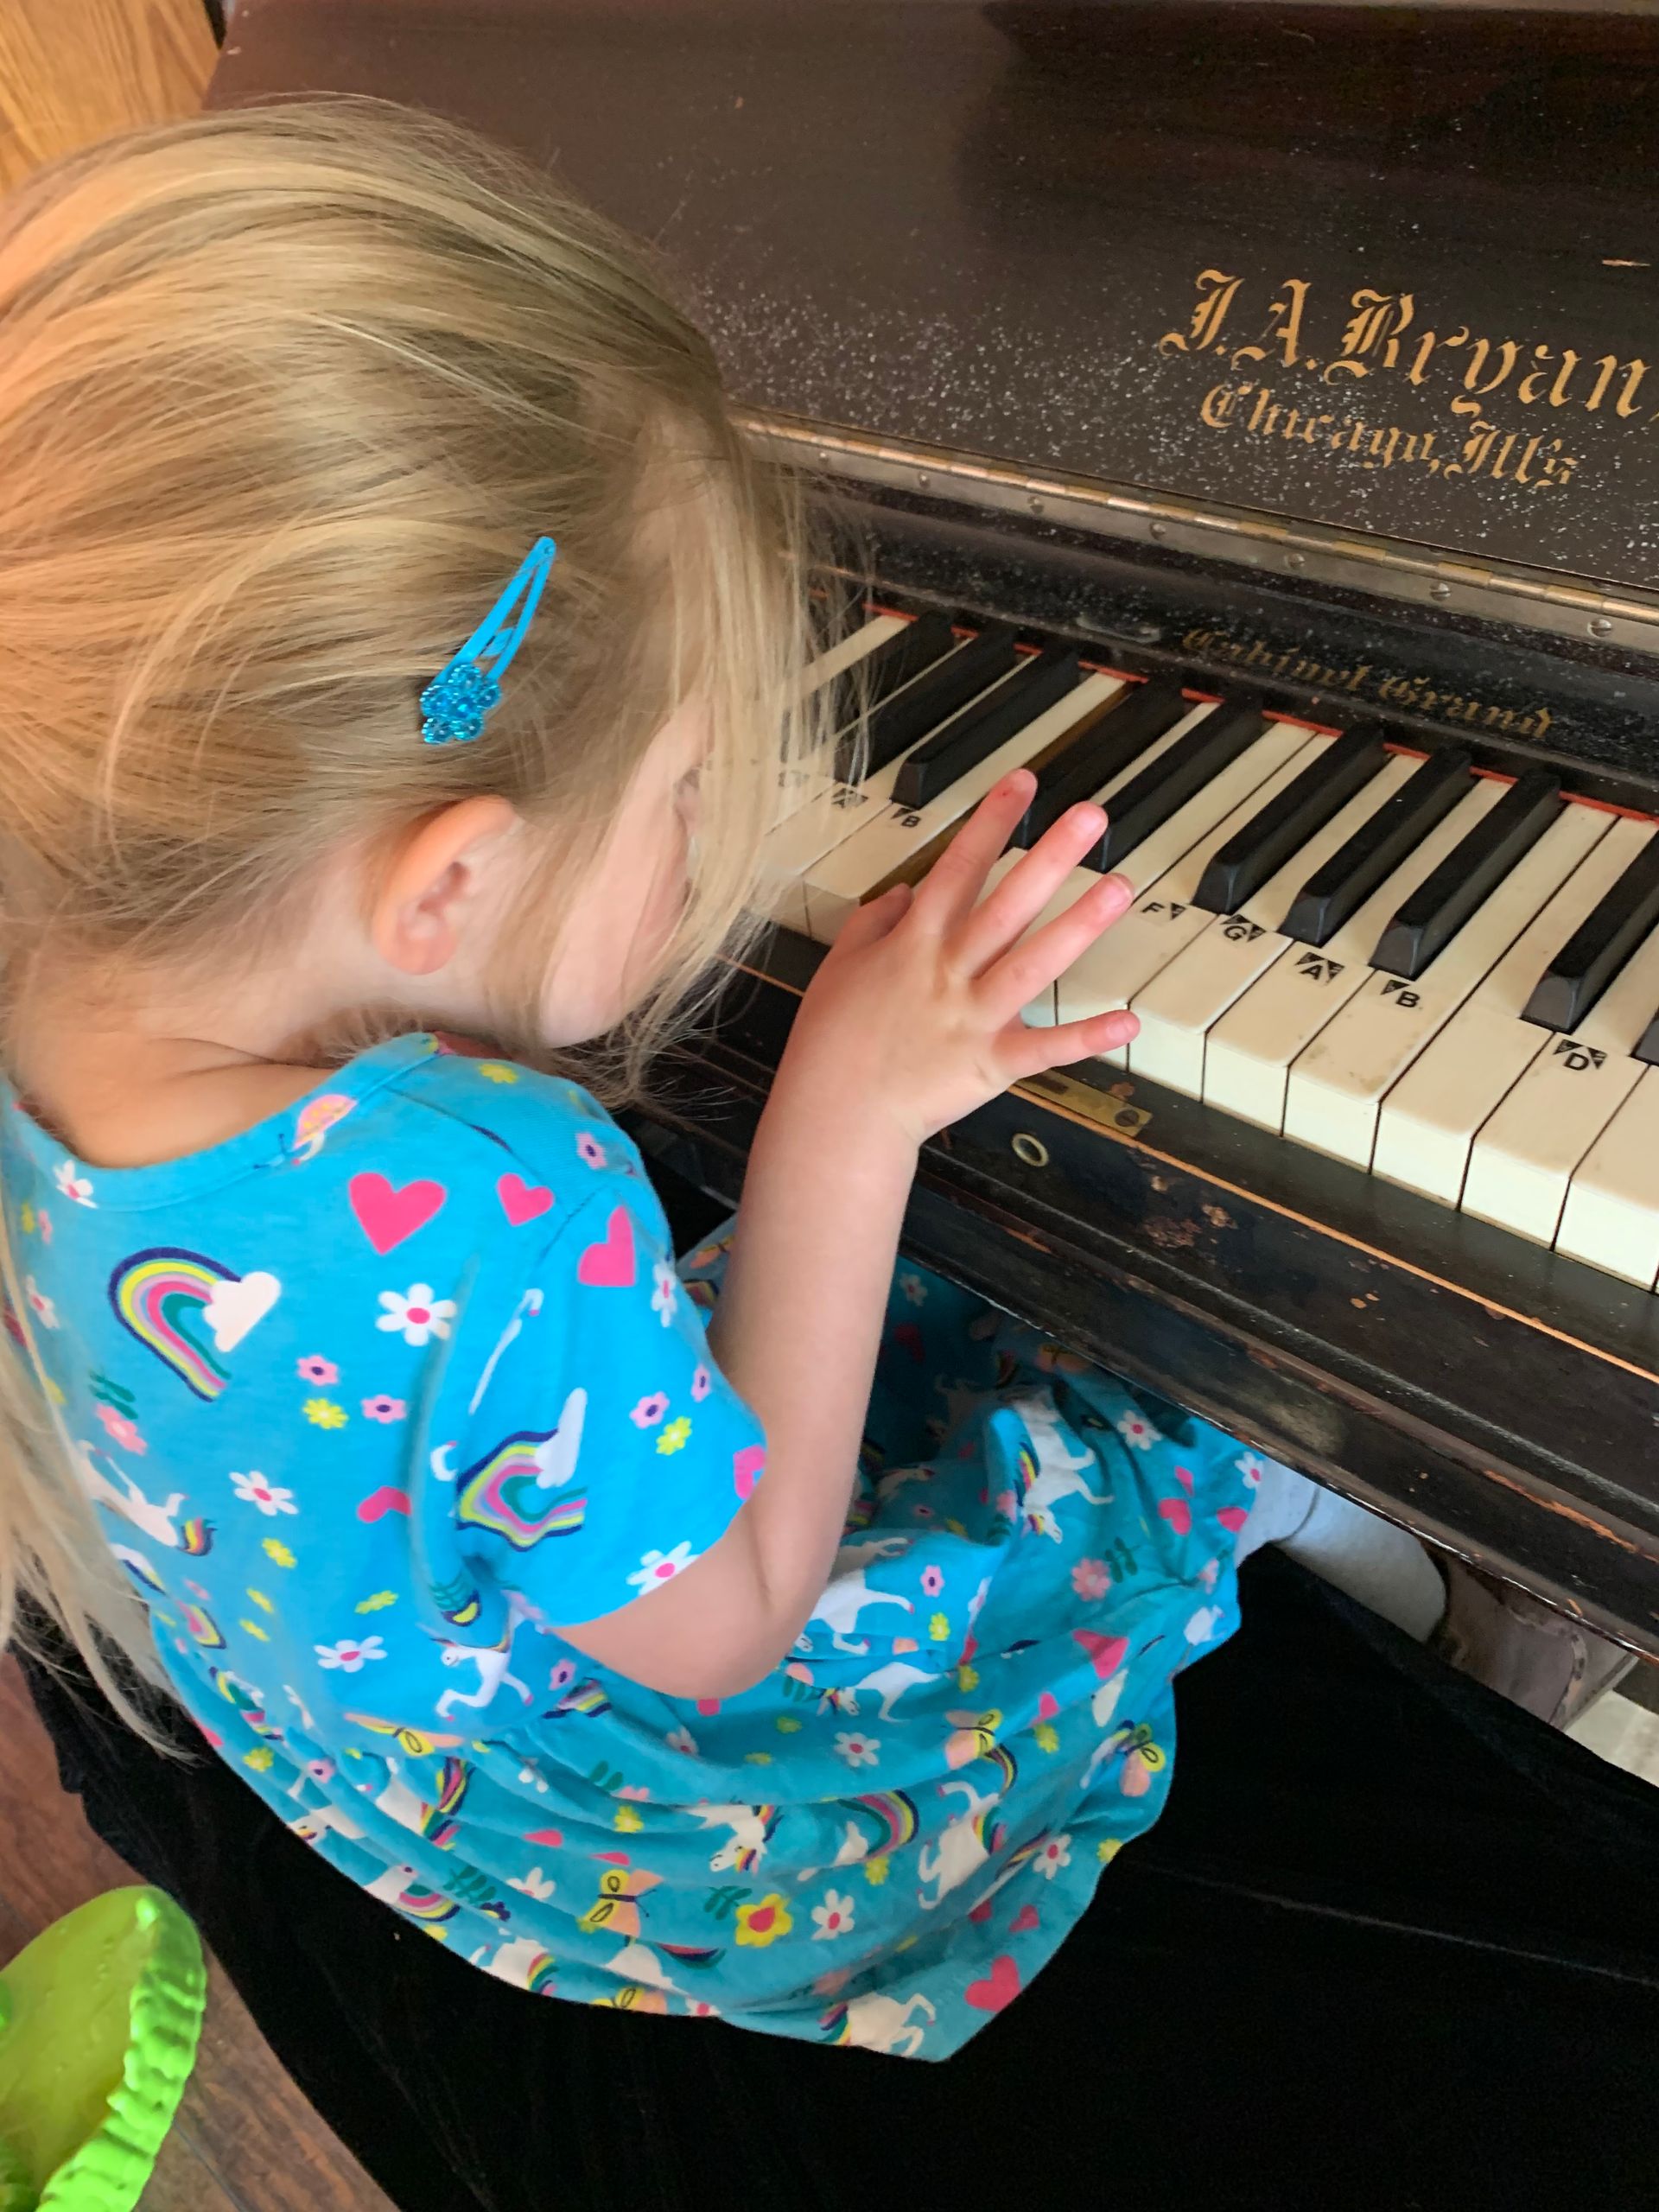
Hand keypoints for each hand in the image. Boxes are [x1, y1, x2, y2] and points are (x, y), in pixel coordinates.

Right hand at [778, 770, 1138, 1145]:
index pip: (957, 869)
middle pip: (1005, 905)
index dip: (990, 823)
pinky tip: (1127, 1021)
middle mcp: (948, 973)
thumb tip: (904, 890)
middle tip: (1091, 818)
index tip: (1022, 784)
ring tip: (1119, 887)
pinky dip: (1085, 1037)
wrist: (835, 1115)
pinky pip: (1044, 1049)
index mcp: (912, 944)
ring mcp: (973, 1018)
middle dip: (1049, 858)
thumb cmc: (831, 1044)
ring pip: (1032, 964)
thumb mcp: (839, 966)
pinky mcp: (990, 1064)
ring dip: (1078, 926)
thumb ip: (873, 922)